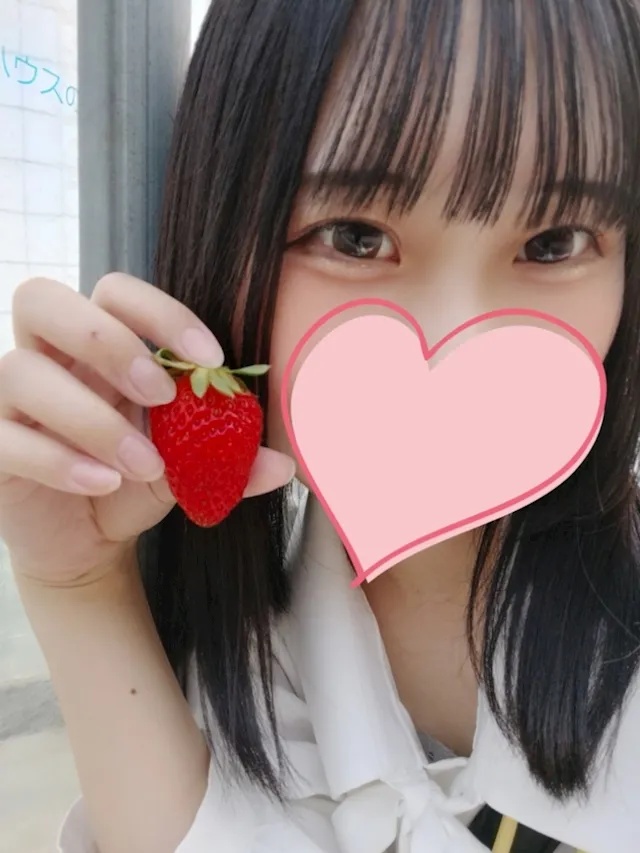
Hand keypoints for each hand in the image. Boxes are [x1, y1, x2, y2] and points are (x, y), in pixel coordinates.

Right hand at [0, 273, 293, 584]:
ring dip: (93, 417)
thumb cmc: (136, 482)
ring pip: (21, 371)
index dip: (160, 312)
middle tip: (162, 393)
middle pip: (41, 299)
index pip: (113, 290)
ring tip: (145, 464)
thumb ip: (230, 458)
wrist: (89, 541)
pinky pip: (6, 438)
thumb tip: (284, 464)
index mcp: (97, 345)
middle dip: (107, 340)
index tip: (212, 357)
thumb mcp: (190, 467)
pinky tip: (103, 485)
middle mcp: (47, 358)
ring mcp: (9, 401)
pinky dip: (58, 460)